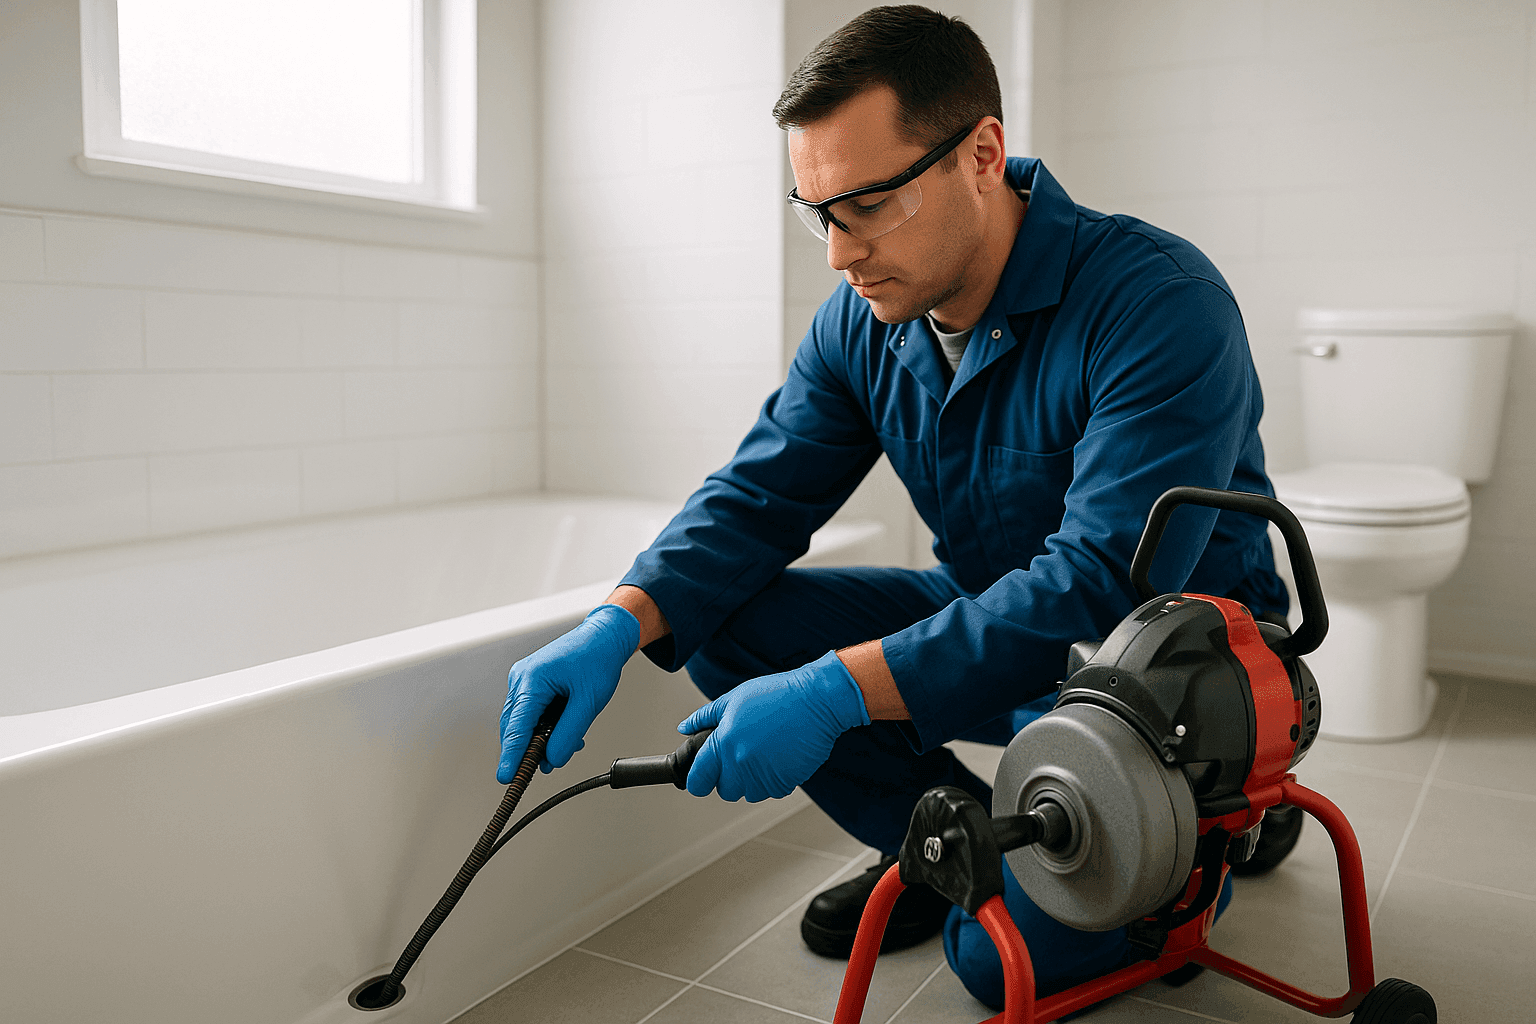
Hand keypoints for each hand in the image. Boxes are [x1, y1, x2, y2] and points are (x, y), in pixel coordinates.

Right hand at [498, 604, 639, 781]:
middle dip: (530, 750)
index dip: (512, 755)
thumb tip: (553, 758)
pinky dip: (544, 727)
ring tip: (566, 745)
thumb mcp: (588, 701)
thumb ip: (569, 733)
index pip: (518, 726)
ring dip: (540, 738)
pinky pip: (531, 712)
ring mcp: (525, 680)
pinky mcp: (532, 683)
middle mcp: (522, 679)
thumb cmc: (597, 659)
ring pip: (524, 722)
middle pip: (515, 727)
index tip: (506, 777)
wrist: (604, 637)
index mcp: (533, 679)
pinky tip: (562, 732)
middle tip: (545, 766)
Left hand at [679, 651, 870, 802]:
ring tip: (763, 754)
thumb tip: (684, 728)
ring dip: (752, 781)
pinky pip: (772, 791)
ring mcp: (763, 775)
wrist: (816, 701)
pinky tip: (779, 757)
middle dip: (729, 779)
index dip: (698, 780)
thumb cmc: (776, 695)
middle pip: (724, 791)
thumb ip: (705, 717)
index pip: (698, 781)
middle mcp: (740, 763)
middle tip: (741, 757)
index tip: (703, 775)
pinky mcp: (785, 782)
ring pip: (749, 794)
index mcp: (723, 743)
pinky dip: (774, 780)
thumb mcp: (734, 698)